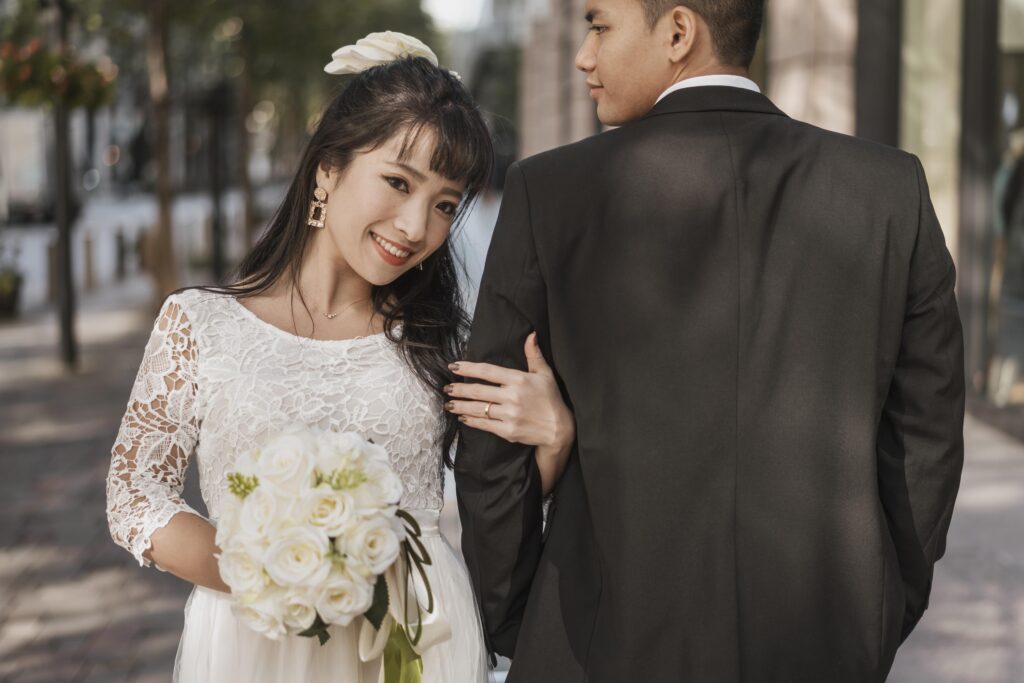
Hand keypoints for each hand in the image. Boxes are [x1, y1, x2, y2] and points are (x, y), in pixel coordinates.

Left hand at [446, 333, 574, 493]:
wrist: (558, 429)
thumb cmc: (551, 399)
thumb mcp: (545, 374)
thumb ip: (534, 354)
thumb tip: (531, 334)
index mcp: (519, 379)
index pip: (487, 371)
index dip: (468, 368)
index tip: (453, 366)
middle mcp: (512, 396)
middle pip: (478, 390)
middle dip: (459, 389)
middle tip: (446, 387)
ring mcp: (509, 415)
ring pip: (478, 408)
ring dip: (460, 406)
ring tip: (448, 403)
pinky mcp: (507, 431)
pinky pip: (484, 424)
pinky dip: (471, 421)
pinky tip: (462, 418)